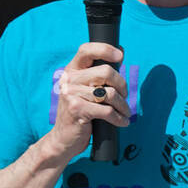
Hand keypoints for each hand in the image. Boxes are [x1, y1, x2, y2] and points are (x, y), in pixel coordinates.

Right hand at [47, 43, 130, 163]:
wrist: (63, 139)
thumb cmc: (80, 113)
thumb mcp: (85, 90)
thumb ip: (98, 75)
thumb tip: (120, 54)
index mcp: (72, 70)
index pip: (86, 50)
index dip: (105, 49)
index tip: (119, 56)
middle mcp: (70, 80)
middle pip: (106, 72)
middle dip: (122, 85)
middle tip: (124, 96)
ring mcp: (71, 94)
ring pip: (110, 93)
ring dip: (123, 105)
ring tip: (125, 112)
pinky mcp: (77, 110)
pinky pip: (107, 111)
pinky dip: (119, 118)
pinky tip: (122, 122)